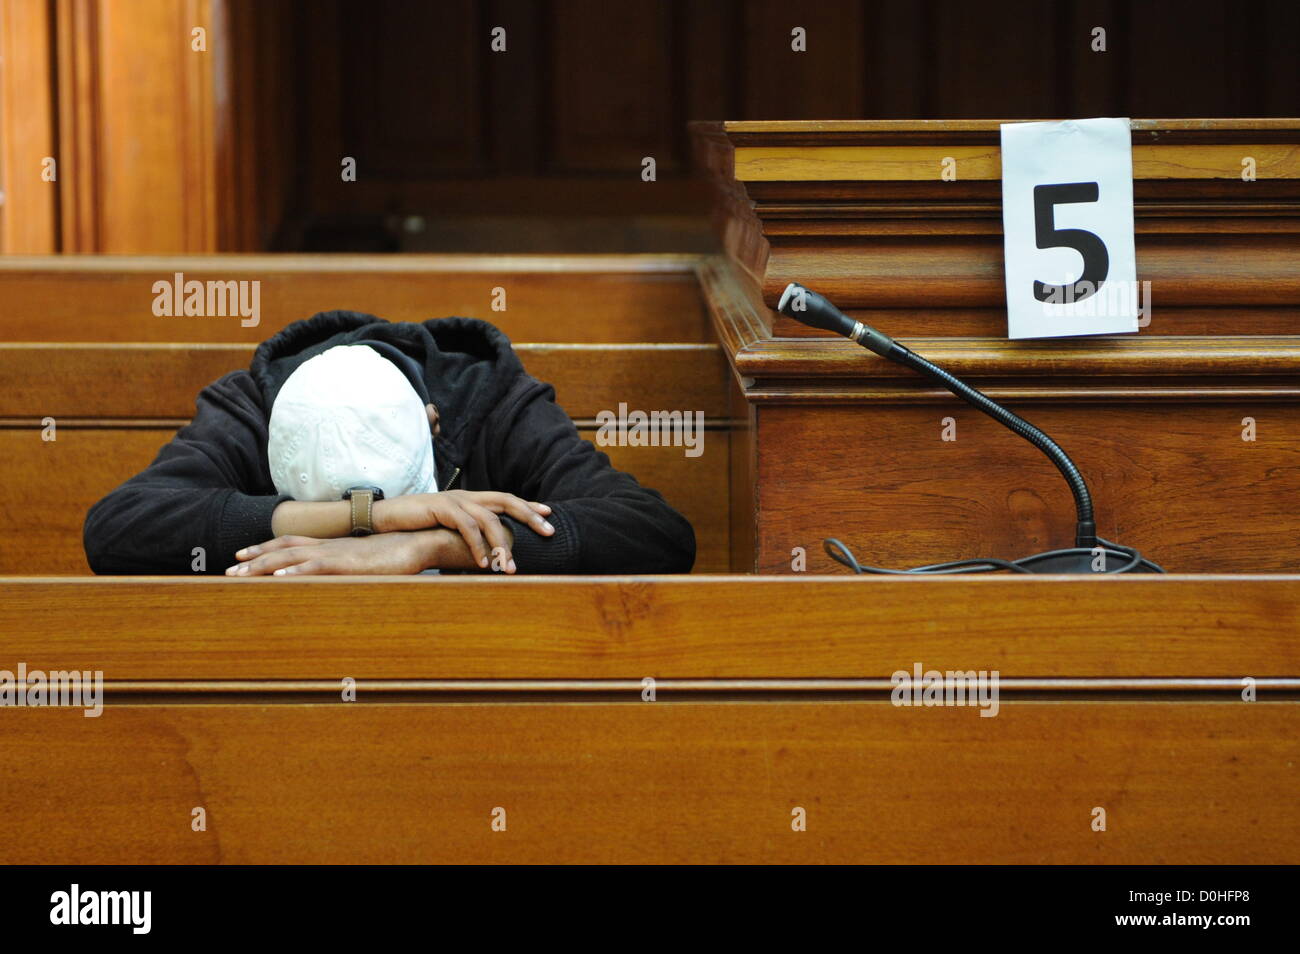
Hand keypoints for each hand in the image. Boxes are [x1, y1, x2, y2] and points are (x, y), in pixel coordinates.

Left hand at [226, 533, 432, 576]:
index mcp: (332, 546)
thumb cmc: (397, 556)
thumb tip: (337, 580)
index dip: (266, 547)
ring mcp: (337, 553)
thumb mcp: (366, 563)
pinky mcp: (348, 563)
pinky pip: (316, 565)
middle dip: (255, 558)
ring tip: (241, 572)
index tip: (244, 553)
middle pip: (284, 547)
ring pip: (291, 555)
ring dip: (263, 563)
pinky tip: (278, 577)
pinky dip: (295, 570)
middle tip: (230, 568)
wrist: (418, 543)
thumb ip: (349, 569)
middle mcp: (329, 546)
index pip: (292, 542)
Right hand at [373, 490, 552, 569]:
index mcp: (469, 499)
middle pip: (506, 501)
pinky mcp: (441, 507)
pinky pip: (467, 527)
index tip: (549, 515)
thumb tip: (486, 549)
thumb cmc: (416, 525)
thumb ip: (466, 532)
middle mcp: (466, 496)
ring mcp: (454, 500)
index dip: (528, 505)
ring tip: (510, 567)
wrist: (384, 517)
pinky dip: (478, 546)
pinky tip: (482, 563)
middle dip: (530, 516)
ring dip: (502, 544)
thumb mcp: (446, 527)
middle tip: (548, 532)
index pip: (506, 498)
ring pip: (489, 519)